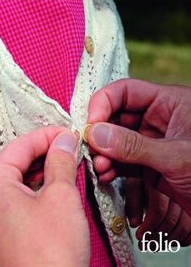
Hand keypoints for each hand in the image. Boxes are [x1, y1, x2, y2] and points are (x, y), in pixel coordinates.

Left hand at [0, 126, 89, 266]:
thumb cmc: (50, 254)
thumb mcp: (61, 196)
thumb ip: (61, 160)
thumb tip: (64, 141)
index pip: (20, 146)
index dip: (48, 136)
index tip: (68, 133)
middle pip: (16, 163)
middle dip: (46, 154)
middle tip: (71, 149)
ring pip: (18, 182)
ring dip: (43, 172)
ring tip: (68, 166)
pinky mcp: (0, 234)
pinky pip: (16, 201)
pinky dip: (36, 190)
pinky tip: (56, 189)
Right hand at [86, 79, 190, 216]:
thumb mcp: (177, 156)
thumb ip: (134, 145)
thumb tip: (95, 134)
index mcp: (169, 102)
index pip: (126, 91)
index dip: (104, 103)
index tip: (90, 124)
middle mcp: (158, 119)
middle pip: (117, 116)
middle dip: (101, 133)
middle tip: (91, 149)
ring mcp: (151, 142)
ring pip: (117, 140)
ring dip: (104, 153)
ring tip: (100, 167)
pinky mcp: (149, 165)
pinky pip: (123, 161)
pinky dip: (111, 167)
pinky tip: (106, 175)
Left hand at [124, 178, 190, 247]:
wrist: (157, 175)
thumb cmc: (144, 181)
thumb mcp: (135, 186)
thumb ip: (133, 202)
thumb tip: (134, 224)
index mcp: (161, 180)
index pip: (158, 209)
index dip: (148, 226)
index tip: (139, 236)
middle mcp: (178, 188)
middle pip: (171, 220)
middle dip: (157, 237)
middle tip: (145, 244)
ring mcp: (187, 198)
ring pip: (184, 226)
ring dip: (168, 240)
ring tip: (155, 245)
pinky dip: (182, 239)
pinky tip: (169, 241)